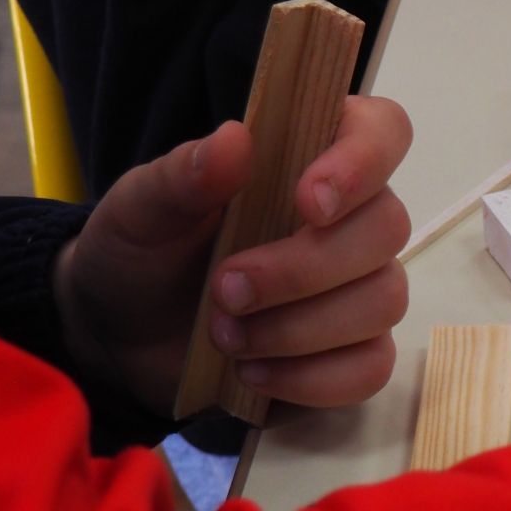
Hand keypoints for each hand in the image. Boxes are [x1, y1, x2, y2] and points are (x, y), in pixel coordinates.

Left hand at [53, 97, 413, 416]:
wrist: (124, 337)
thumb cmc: (144, 255)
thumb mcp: (139, 210)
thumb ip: (183, 175)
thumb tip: (236, 139)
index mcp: (313, 161)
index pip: (382, 133)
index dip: (363, 162)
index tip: (307, 201)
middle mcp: (353, 220)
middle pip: (387, 229)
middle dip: (304, 269)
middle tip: (224, 289)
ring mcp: (361, 289)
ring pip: (382, 301)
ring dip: (298, 328)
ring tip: (225, 336)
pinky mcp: (355, 354)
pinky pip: (370, 368)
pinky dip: (309, 378)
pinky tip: (252, 372)